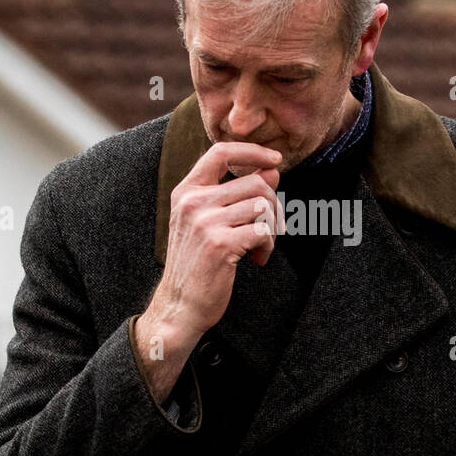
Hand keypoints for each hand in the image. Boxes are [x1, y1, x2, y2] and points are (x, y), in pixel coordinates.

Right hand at [150, 141, 283, 338]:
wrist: (180, 304)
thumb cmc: (197, 263)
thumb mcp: (209, 222)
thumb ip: (237, 193)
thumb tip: (272, 169)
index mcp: (187, 191)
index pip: (221, 151)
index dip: (253, 151)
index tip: (275, 160)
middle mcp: (193, 202)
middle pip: (254, 182)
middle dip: (274, 205)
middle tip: (272, 228)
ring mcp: (205, 223)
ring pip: (262, 206)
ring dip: (272, 230)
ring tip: (260, 247)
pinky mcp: (220, 245)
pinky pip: (263, 231)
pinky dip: (268, 246)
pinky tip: (258, 259)